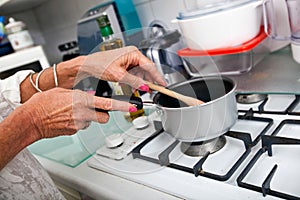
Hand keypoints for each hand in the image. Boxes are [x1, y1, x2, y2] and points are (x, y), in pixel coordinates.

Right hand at [20, 87, 135, 138]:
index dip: (122, 106)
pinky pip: (81, 127)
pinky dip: (78, 123)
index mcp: (82, 100)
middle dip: (103, 114)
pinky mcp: (73, 132)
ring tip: (73, 113)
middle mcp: (83, 113)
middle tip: (96, 110)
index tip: (132, 107)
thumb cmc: (43, 103)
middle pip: (104, 117)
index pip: (108, 104)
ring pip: (92, 122)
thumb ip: (80, 95)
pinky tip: (67, 119)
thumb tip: (89, 96)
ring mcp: (78, 124)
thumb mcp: (64, 92)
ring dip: (88, 118)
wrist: (31, 119)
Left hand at [81, 46, 166, 90]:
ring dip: (139, 83)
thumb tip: (145, 86)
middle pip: (146, 70)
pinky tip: (131, 87)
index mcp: (133, 53)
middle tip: (151, 91)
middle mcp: (132, 55)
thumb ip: (134, 81)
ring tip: (137, 91)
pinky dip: (133, 82)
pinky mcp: (125, 65)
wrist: (88, 65)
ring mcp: (129, 60)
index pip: (150, 66)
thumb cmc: (99, 64)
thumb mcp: (119, 75)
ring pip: (140, 74)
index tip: (163, 84)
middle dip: (147, 82)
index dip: (157, 76)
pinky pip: (134, 74)